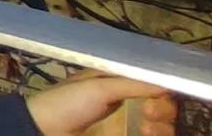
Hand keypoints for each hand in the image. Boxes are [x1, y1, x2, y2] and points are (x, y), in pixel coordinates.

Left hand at [25, 71, 176, 135]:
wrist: (43, 132)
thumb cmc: (67, 103)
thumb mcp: (98, 87)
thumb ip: (132, 83)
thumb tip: (167, 81)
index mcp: (121, 84)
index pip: (156, 85)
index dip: (164, 88)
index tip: (164, 92)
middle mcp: (130, 104)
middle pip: (165, 108)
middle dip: (165, 109)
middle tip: (149, 112)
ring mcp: (128, 126)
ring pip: (164, 128)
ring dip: (163, 128)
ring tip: (146, 129)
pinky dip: (158, 135)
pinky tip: (146, 134)